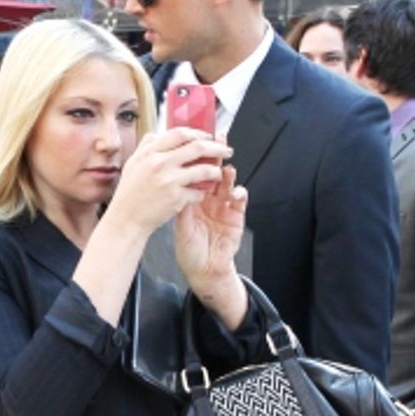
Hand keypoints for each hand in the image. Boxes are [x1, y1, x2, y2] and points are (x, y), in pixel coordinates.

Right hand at [104, 128, 231, 236]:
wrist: (126, 219)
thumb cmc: (129, 194)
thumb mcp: (132, 164)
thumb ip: (146, 147)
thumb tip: (160, 134)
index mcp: (150, 153)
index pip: (180, 133)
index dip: (198, 133)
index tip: (207, 137)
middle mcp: (160, 164)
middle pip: (198, 148)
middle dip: (216, 148)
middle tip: (225, 151)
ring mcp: (169, 181)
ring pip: (203, 170)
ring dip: (215, 171)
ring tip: (217, 173)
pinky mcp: (176, 198)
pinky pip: (198, 191)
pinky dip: (202, 192)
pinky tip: (200, 193)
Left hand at [175, 164, 249, 325]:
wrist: (204, 270)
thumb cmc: (190, 249)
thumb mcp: (181, 227)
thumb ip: (182, 208)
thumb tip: (175, 187)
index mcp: (193, 199)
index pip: (195, 176)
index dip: (195, 162)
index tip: (193, 148)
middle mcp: (209, 200)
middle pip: (212, 174)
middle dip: (215, 159)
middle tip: (216, 145)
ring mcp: (223, 206)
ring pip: (227, 184)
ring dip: (228, 175)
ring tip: (225, 170)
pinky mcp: (236, 215)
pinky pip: (240, 200)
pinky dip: (239, 193)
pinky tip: (236, 192)